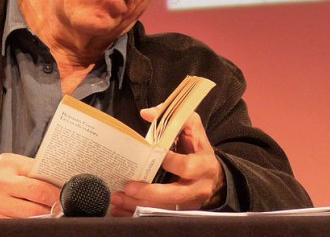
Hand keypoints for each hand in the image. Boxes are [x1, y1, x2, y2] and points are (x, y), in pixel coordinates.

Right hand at [0, 153, 60, 217]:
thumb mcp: (11, 167)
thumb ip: (31, 169)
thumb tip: (58, 178)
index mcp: (8, 164)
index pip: (38, 173)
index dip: (56, 184)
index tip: (66, 189)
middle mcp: (0, 182)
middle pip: (37, 192)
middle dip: (55, 200)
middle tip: (64, 203)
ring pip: (31, 212)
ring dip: (47, 214)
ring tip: (55, 213)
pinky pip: (20, 223)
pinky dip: (33, 223)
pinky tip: (39, 220)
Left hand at [110, 111, 224, 215]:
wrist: (211, 174)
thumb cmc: (196, 147)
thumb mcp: (192, 128)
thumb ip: (174, 117)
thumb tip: (147, 113)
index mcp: (204, 165)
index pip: (187, 166)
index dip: (170, 162)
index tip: (153, 155)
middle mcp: (198, 187)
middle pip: (175, 194)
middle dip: (150, 192)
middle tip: (129, 187)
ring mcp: (189, 203)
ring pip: (164, 209)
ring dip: (139, 206)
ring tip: (118, 199)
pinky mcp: (179, 211)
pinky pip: (158, 216)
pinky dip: (138, 213)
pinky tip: (121, 211)